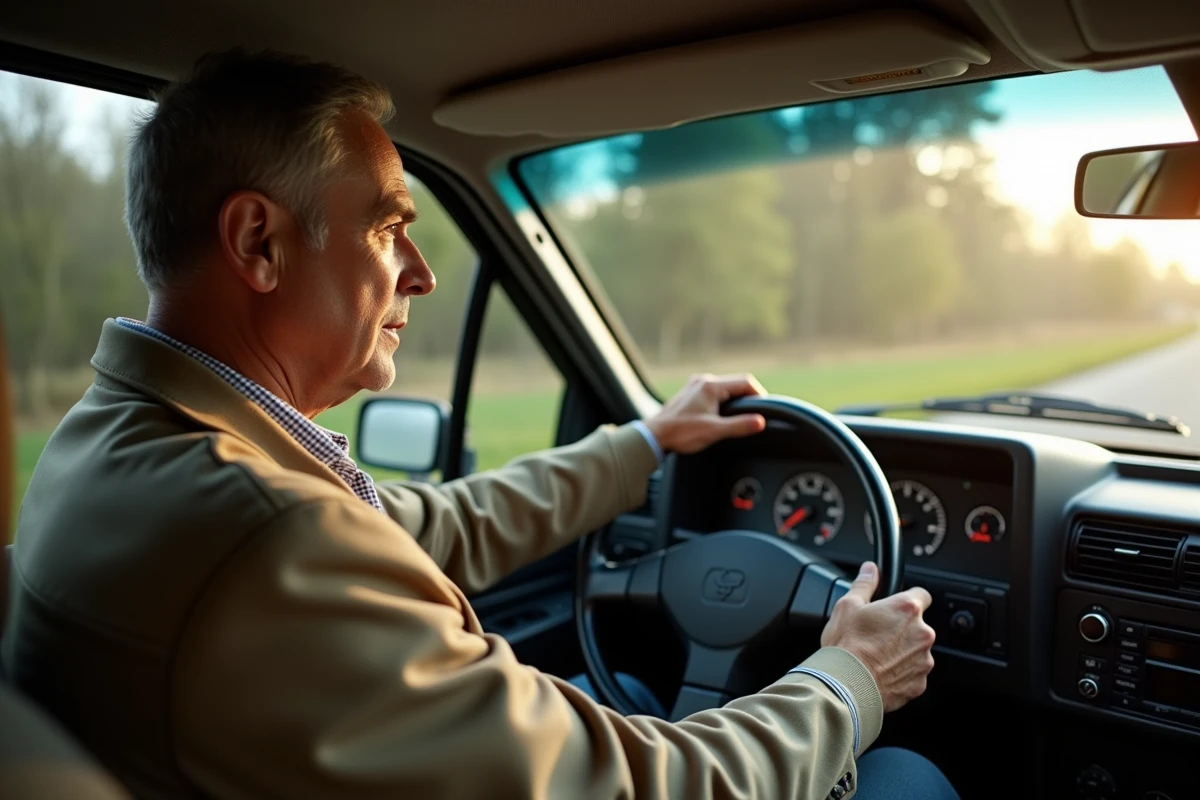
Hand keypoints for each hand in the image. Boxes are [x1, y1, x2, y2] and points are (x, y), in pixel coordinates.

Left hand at [644, 373, 766, 454]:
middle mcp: (703, 381)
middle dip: (748, 397)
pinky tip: (722, 415)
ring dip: (735, 399)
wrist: (655, 436)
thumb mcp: (714, 431)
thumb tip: (761, 421)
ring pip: (724, 388)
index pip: (745, 382)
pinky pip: (713, 392)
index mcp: (711, 386)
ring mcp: (695, 386)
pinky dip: (723, 401)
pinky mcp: (690, 394)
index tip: (764, 410)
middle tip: (755, 414)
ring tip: (741, 416)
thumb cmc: (681, 433)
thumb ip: (740, 425)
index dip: (759, 396)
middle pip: (736, 383)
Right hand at [819, 562, 935, 711]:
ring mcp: (923, 660)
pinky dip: (900, 673)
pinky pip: (913, 673)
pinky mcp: (919, 683)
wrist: (846, 685)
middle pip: (918, 626)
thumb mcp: (847, 606)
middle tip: (877, 635)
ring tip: (876, 656)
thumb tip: (870, 569)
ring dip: (902, 651)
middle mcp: (922, 633)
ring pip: (916, 651)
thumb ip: (864, 584)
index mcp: (907, 609)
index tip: (897, 606)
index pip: (922, 595)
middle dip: (902, 629)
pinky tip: (880, 672)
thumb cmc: (846, 646)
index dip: (909, 599)